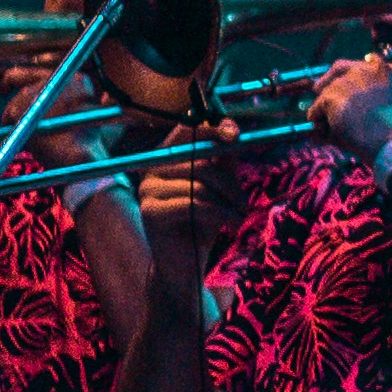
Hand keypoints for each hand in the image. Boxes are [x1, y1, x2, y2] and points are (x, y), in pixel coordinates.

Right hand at [133, 136, 259, 267]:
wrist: (185, 263)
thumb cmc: (203, 220)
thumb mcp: (219, 185)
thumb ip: (223, 159)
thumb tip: (231, 131)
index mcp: (167, 157)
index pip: (187, 129)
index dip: (213, 128)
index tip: (236, 135)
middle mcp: (152, 169)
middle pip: (200, 160)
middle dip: (229, 182)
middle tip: (244, 202)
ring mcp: (147, 189)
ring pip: (200, 185)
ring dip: (228, 202)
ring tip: (237, 216)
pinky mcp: (151, 211)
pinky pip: (194, 204)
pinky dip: (219, 214)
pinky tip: (229, 224)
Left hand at [310, 50, 391, 171]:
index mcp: (385, 70)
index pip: (363, 62)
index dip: (352, 73)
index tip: (348, 85)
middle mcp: (363, 70)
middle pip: (336, 71)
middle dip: (327, 82)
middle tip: (319, 93)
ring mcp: (346, 83)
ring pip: (324, 94)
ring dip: (325, 110)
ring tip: (329, 128)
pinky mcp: (331, 97)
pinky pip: (315, 110)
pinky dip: (318, 123)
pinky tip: (326, 134)